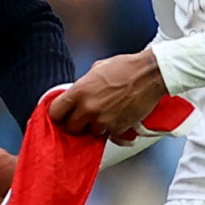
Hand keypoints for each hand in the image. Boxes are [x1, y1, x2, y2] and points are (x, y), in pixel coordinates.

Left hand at [48, 50, 167, 140]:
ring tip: (104, 115)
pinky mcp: (118, 128)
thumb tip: (78, 92)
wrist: (150, 74)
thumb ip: (83, 84)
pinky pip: (110, 137)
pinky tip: (117, 120)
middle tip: (81, 117)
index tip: (61, 115)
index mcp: (79, 91)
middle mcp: (89, 108)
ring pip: (91, 133)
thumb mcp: (96, 69)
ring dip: (95, 127)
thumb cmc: (125, 68)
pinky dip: (113, 131)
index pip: (55, 112)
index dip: (57, 114)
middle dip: (75, 123)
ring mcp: (104, 120)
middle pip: (70, 128)